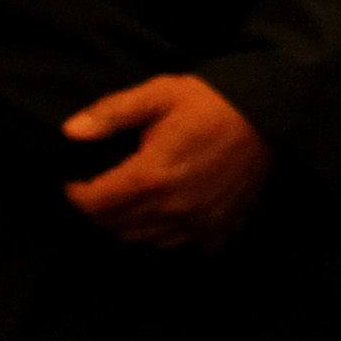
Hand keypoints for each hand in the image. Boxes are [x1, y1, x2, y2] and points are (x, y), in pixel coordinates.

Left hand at [62, 73, 271, 245]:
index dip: (74, 192)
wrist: (270, 113)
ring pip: (144, 240)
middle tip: (103, 186)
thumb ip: (111, 114)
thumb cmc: (210, 101)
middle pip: (114, 226)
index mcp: (151, 176)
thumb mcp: (158, 94)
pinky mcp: (221, 227)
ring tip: (133, 199)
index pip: (93, 203)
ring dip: (130, 224)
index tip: (74, 179)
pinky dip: (169, 235)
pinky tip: (171, 212)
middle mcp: (171, 208)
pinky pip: (182, 246)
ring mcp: (198, 223)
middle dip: (99, 209)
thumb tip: (69, 132)